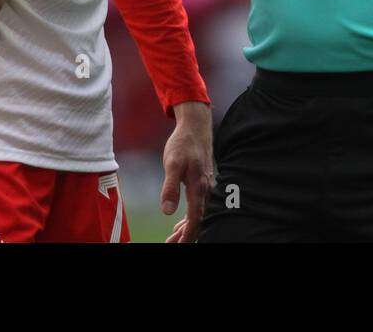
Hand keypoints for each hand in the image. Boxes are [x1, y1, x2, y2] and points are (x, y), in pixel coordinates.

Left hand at [161, 101, 214, 242]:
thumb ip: (170, 187)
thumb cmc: (183, 144)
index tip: (177, 246)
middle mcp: (205, 190)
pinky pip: (198, 206)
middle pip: (198, 221)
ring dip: (186, 229)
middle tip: (171, 246)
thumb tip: (167, 211)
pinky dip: (189, 218)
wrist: (195, 126)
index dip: (187, 236)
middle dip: (186, 236)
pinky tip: (179, 222)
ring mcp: (205, 187)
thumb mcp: (172, 163)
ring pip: (198, 214)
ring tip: (172, 240)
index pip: (195, 220)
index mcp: (199, 188)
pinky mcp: (201, 183)